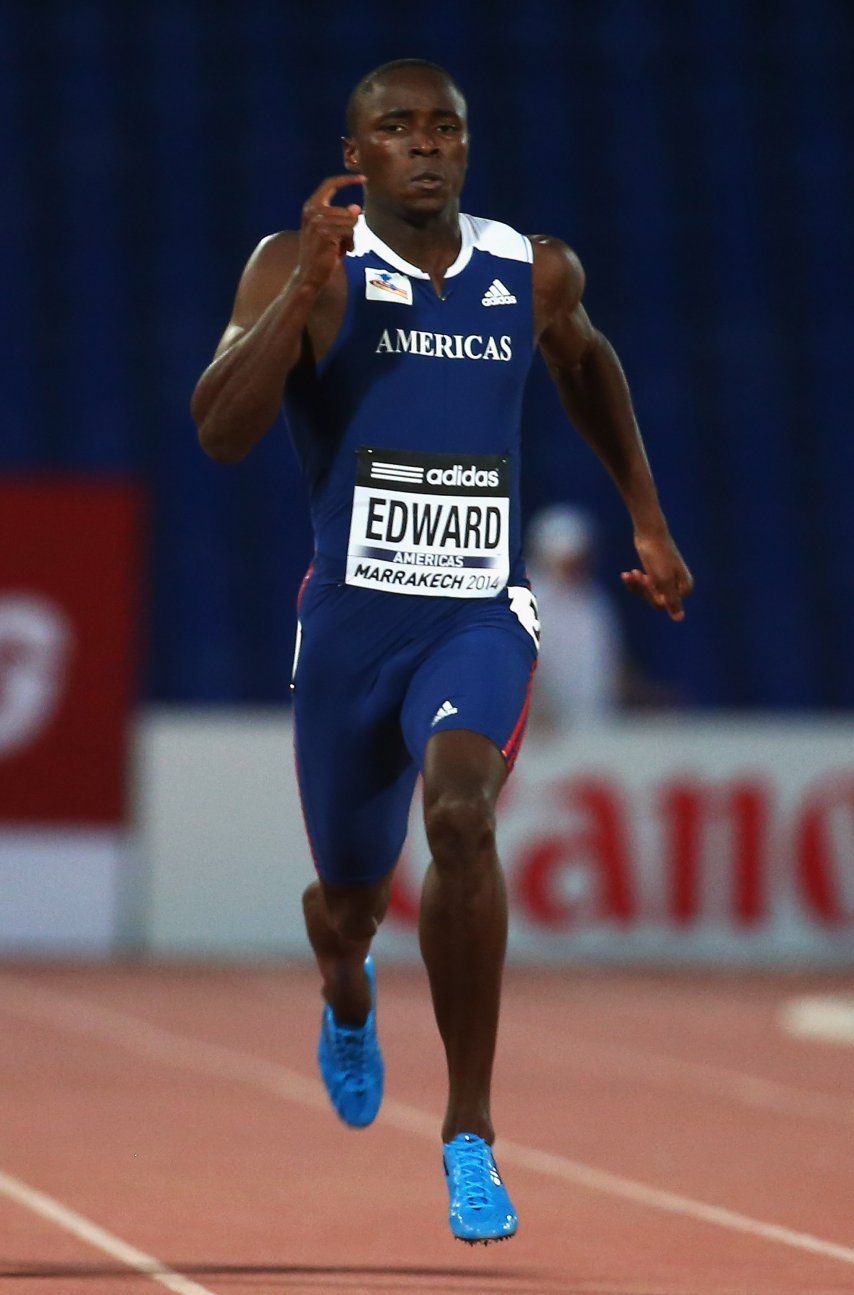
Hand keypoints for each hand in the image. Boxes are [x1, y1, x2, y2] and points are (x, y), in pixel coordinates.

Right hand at [295, 174, 365, 290]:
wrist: (309, 275)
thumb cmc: (321, 254)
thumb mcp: (331, 231)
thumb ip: (341, 217)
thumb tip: (357, 208)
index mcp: (310, 206)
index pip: (330, 184)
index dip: (347, 180)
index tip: (363, 178)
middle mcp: (312, 211)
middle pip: (348, 210)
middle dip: (351, 228)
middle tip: (342, 242)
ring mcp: (318, 221)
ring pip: (351, 222)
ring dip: (351, 237)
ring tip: (340, 248)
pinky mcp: (325, 233)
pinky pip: (350, 232)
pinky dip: (350, 244)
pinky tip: (342, 252)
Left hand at [622, 530, 693, 621]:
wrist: (649, 532)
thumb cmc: (658, 555)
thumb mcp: (663, 580)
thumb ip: (671, 600)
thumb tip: (679, 619)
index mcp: (685, 588)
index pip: (663, 605)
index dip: (651, 595)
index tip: (646, 580)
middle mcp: (679, 585)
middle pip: (655, 600)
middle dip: (641, 589)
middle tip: (634, 574)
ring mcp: (668, 580)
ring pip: (648, 593)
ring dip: (636, 585)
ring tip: (628, 574)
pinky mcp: (657, 574)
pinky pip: (645, 586)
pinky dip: (635, 581)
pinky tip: (626, 574)